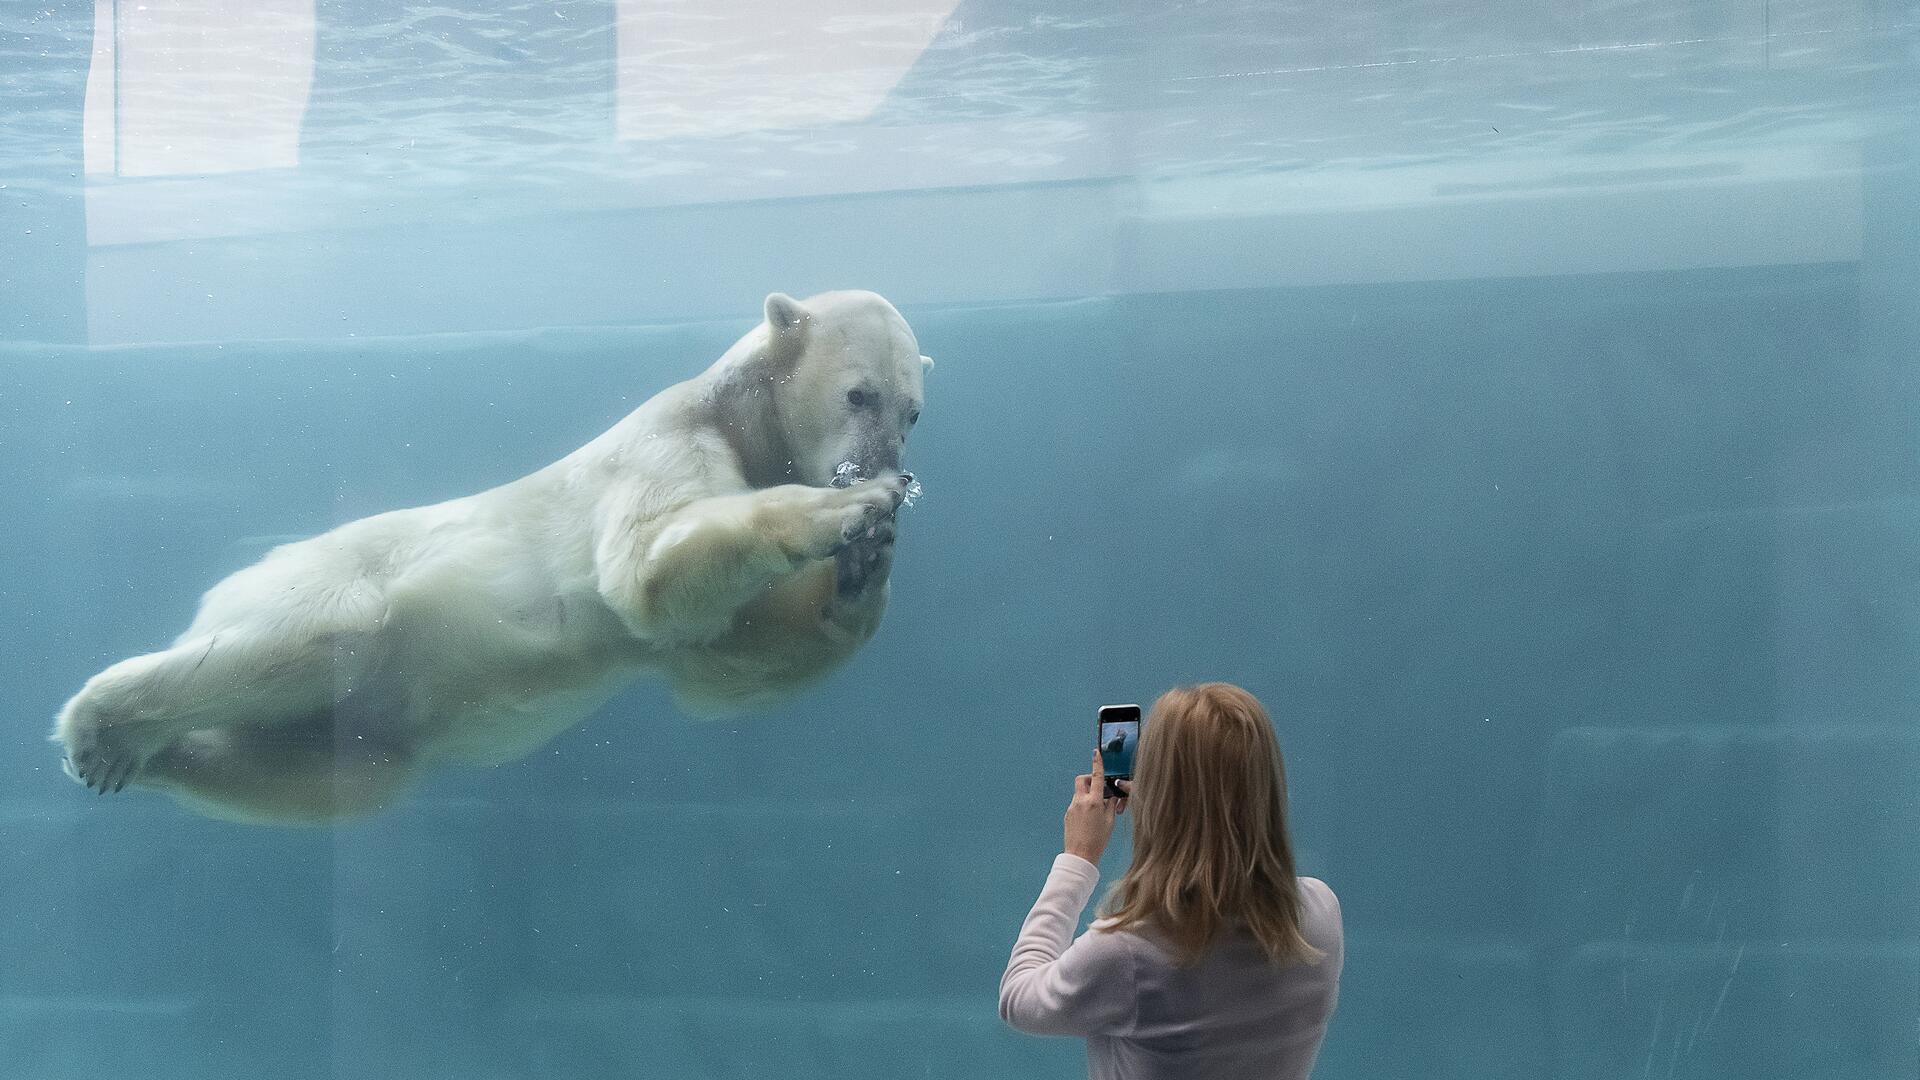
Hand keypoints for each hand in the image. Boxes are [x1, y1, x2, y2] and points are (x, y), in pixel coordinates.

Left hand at [1064, 749, 1128, 863]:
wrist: (1080, 855)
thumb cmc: (1098, 840)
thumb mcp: (1109, 821)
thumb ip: (1111, 805)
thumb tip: (1112, 796)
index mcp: (1093, 801)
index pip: (1096, 777)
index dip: (1097, 763)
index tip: (1096, 753)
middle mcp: (1080, 801)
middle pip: (1082, 780)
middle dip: (1089, 779)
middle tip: (1098, 788)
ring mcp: (1072, 807)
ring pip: (1079, 793)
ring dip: (1087, 795)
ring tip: (1097, 811)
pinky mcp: (1067, 814)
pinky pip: (1076, 804)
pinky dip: (1083, 806)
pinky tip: (1089, 820)